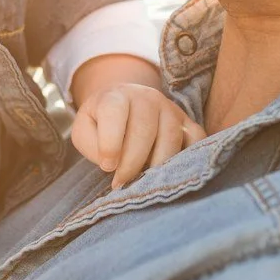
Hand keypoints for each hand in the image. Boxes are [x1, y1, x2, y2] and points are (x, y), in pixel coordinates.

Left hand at [70, 58, 202, 188]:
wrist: (124, 104)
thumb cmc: (100, 123)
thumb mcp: (83, 129)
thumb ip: (90, 144)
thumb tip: (111, 164)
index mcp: (116, 96)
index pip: (114, 113)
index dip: (110, 143)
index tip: (107, 166)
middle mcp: (146, 97)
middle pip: (145, 130)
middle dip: (132, 163)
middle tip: (121, 183)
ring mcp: (170, 109)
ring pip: (171, 137)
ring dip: (156, 166)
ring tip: (141, 181)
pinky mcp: (187, 122)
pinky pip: (196, 140)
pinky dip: (187, 158)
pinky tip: (170, 173)